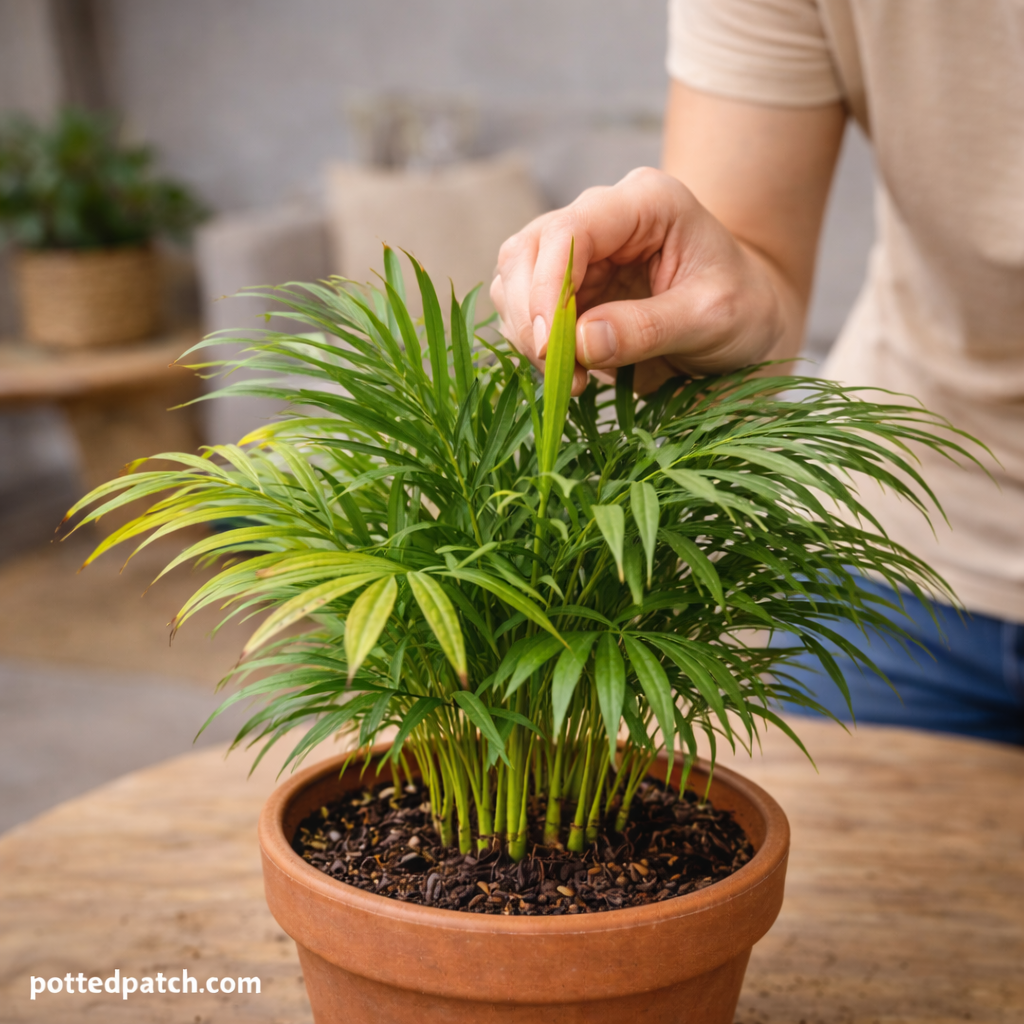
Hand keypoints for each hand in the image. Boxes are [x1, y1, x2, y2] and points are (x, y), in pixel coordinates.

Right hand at [490, 167, 785, 394]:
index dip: (547, 288)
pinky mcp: (567, 287)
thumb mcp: (712, 318)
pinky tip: (570, 372)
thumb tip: (580, 342)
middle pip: (527, 252)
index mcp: (644, 202)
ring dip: (527, 335)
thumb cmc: (743, 308)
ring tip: (572, 377)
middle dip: (532, 317)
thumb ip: (649, 328)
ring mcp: (580, 252)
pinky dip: (533, 346)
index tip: (551, 346)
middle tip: (562, 372)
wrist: (750, 321)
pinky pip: (524, 311)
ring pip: (514, 281)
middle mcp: (602, 216)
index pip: (568, 231)